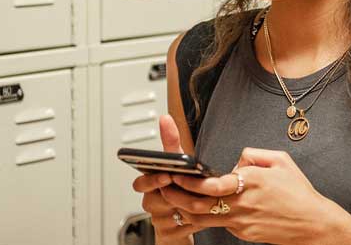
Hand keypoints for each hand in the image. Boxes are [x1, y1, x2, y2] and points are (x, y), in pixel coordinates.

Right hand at [132, 115, 202, 242]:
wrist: (181, 224)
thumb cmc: (179, 188)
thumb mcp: (177, 163)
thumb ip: (171, 143)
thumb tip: (165, 118)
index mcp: (151, 185)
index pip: (141, 182)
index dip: (151, 180)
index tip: (165, 175)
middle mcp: (152, 203)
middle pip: (157, 200)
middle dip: (174, 194)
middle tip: (186, 188)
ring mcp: (160, 220)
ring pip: (174, 213)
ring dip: (191, 206)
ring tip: (205, 198)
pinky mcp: (170, 235)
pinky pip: (185, 228)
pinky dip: (198, 219)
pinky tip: (210, 213)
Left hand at [164, 148, 350, 243]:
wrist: (313, 224)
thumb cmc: (299, 193)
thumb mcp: (281, 160)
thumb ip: (253, 154)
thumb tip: (236, 160)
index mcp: (251, 181)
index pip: (211, 184)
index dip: (189, 181)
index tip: (176, 174)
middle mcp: (243, 203)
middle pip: (200, 204)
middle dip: (177, 196)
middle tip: (164, 187)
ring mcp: (241, 221)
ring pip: (204, 217)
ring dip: (186, 209)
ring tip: (174, 199)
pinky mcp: (243, 233)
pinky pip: (220, 223)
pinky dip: (207, 216)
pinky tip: (199, 210)